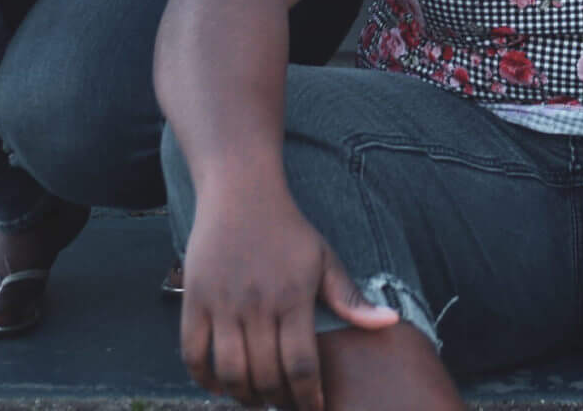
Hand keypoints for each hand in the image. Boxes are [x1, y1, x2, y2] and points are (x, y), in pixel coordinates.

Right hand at [179, 185, 398, 409]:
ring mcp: (222, 303)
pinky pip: (192, 353)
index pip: (302, 365)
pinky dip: (203, 379)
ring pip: (229, 371)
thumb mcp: (324, 258)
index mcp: (293, 297)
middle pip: (265, 374)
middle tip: (286, 406)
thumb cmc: (288, 229)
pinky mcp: (194, 299)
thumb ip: (350, 298)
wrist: (241, 193)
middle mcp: (257, 304)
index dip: (308, 397)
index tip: (313, 409)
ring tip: (257, 401)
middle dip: (278, 401)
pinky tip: (220, 386)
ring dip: (243, 396)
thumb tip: (390, 323)